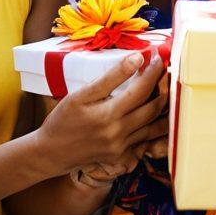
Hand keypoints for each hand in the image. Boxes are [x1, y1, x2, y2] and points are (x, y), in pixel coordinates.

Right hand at [33, 54, 168, 177]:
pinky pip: (146, 140)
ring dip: (164, 107)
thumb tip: (137, 59)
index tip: (158, 57)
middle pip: (154, 107)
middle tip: (165, 72)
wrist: (51, 153)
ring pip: (155, 126)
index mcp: (108, 115)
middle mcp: (119, 134)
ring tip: (165, 90)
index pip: (142, 89)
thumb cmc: (63, 120)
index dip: (153, 71)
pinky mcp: (122, 157)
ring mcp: (122, 148)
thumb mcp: (81, 95)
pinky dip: (153, 126)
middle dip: (163, 87)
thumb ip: (111, 77)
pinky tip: (154, 113)